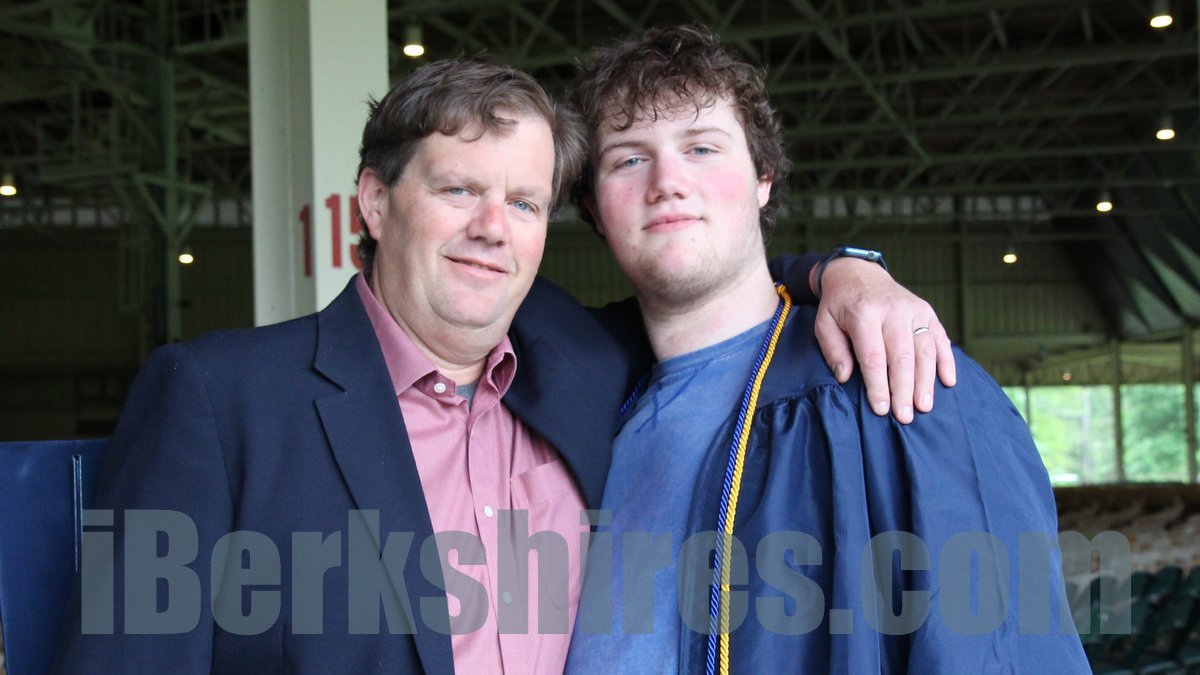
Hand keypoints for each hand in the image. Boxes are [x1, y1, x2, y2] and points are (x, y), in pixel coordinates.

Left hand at [811, 257, 955, 423]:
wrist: (858, 273)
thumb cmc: (839, 305)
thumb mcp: (824, 324)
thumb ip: (834, 350)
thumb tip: (845, 378)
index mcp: (864, 313)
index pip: (873, 356)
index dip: (878, 385)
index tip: (881, 409)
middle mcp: (892, 310)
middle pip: (902, 356)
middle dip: (904, 390)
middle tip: (905, 417)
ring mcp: (913, 309)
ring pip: (925, 350)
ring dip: (926, 381)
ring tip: (923, 407)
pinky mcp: (927, 311)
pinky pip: (940, 338)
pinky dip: (947, 361)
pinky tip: (948, 382)